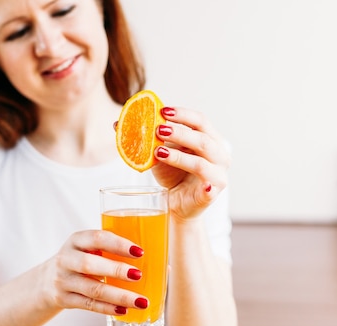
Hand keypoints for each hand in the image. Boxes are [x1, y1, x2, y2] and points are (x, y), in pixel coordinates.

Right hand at [44, 230, 147, 315]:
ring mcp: (63, 280)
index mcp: (76, 240)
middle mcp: (66, 259)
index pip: (97, 238)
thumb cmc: (82, 260)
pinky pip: (88, 305)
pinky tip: (124, 310)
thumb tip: (164, 266)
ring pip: (92, 289)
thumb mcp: (90, 249)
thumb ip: (116, 252)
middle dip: (116, 270)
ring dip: (118, 295)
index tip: (139, 251)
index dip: (118, 244)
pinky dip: (107, 309)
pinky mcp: (64, 299)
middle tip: (139, 275)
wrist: (47, 280)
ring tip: (140, 301)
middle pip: (90, 264)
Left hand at [151, 106, 230, 220]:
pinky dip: (205, 186)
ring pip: (201, 163)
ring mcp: (218, 175)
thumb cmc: (172, 175)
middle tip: (157, 130)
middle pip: (202, 139)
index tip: (162, 111)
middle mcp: (219, 155)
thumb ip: (146, 139)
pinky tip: (202, 185)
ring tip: (158, 153)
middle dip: (179, 133)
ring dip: (179, 157)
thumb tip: (117, 124)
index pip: (200, 121)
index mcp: (210, 139)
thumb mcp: (158, 153)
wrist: (175, 204)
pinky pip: (209, 189)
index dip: (183, 114)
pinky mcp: (212, 194)